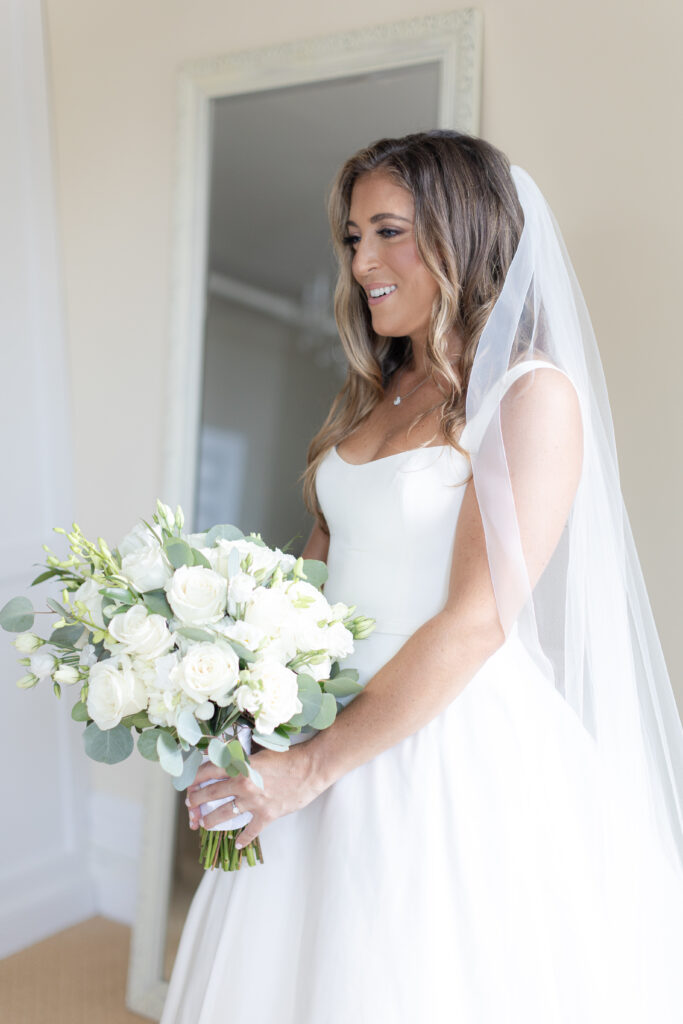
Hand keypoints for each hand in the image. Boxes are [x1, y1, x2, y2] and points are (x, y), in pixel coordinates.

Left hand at [185, 742, 322, 848]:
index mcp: (240, 765)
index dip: (194, 779)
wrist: (311, 768)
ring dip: (210, 821)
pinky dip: (242, 839)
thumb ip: (242, 758)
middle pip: (209, 794)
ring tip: (204, 824)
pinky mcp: (266, 815)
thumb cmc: (288, 756)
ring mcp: (254, 801)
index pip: (207, 771)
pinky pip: (249, 831)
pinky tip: (238, 844)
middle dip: (195, 801)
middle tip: (191, 806)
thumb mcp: (260, 752)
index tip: (189, 784)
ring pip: (222, 815)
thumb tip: (227, 759)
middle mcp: (242, 784)